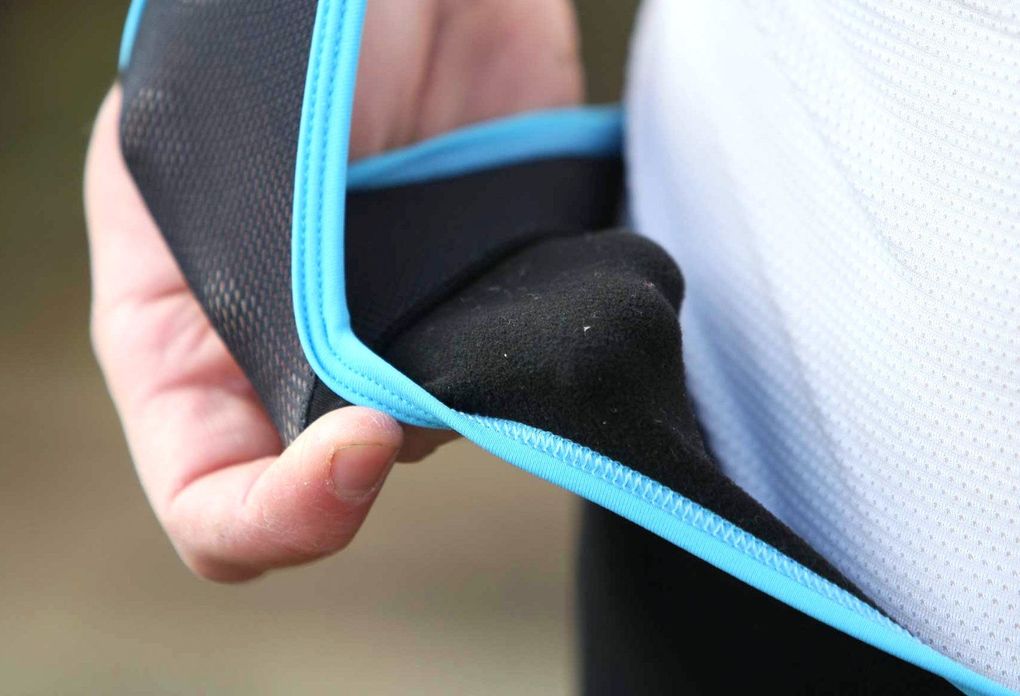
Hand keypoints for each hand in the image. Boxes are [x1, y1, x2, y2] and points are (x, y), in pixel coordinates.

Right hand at [85, 0, 581, 581]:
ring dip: (479, 384)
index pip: (219, 510)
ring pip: (452, 429)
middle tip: (435, 329)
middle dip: (398, 439)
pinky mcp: (495, 301)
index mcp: (187, 343)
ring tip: (474, 255)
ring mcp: (405, 338)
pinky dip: (546, 344)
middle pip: (349, 485)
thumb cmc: (273, 31)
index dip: (286, 512)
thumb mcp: (205, 144)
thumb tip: (378, 395)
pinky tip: (548, 274)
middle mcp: (300, 364)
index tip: (366, 434)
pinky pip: (531, 368)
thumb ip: (264, 281)